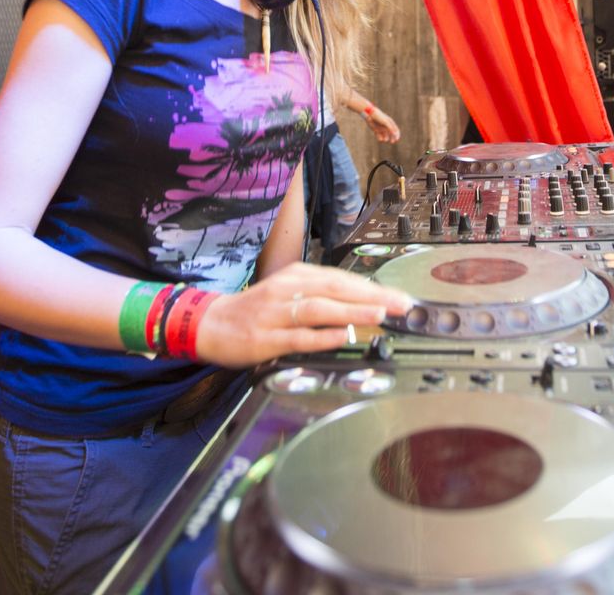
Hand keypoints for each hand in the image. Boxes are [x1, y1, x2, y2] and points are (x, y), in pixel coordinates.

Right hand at [193, 261, 411, 368]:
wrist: (212, 324)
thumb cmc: (256, 310)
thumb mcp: (287, 292)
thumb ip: (319, 296)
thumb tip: (360, 303)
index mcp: (295, 276)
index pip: (340, 278)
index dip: (372, 287)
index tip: (399, 296)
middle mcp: (287, 289)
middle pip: (335, 289)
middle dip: (372, 296)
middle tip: (401, 304)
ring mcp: (276, 313)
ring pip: (319, 309)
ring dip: (352, 311)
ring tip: (379, 315)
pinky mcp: (266, 338)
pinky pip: (298, 336)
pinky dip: (322, 336)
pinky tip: (343, 337)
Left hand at [363, 104, 399, 143]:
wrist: (370, 114)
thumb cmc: (379, 117)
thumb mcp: (385, 122)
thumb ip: (390, 128)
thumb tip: (395, 134)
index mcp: (390, 123)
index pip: (396, 130)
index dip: (397, 135)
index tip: (396, 139)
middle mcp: (386, 126)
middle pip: (391, 134)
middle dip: (392, 138)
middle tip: (392, 142)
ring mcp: (381, 128)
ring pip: (385, 136)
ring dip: (385, 138)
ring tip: (384, 140)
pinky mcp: (376, 130)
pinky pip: (379, 136)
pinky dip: (380, 138)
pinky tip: (380, 139)